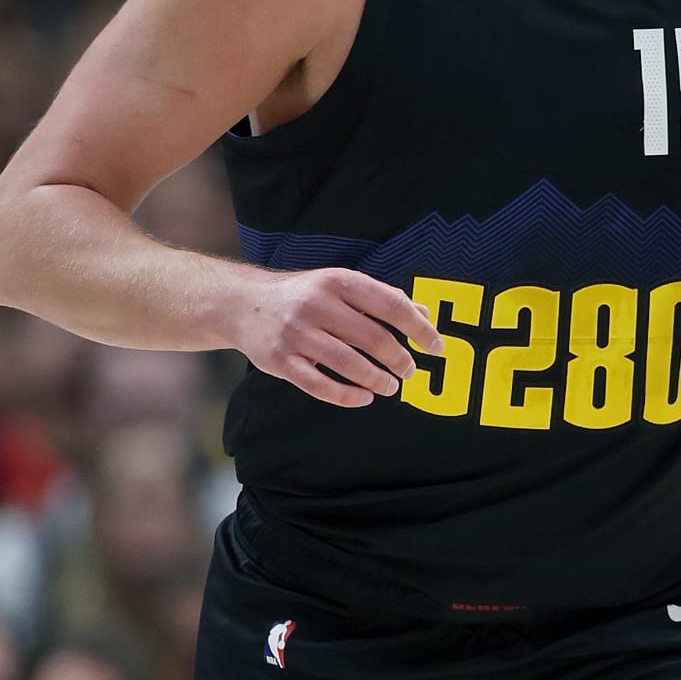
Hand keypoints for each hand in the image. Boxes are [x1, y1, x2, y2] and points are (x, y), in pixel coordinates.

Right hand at [231, 266, 442, 409]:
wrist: (243, 304)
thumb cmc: (304, 296)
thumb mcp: (340, 286)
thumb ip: (381, 299)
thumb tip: (425, 315)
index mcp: (338, 281)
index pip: (389, 304)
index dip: (418, 328)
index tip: (436, 346)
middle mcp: (317, 304)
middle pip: (372, 337)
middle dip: (399, 359)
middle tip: (410, 371)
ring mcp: (297, 334)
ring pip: (348, 364)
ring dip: (376, 380)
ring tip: (390, 387)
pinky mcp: (281, 361)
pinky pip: (319, 386)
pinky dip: (346, 396)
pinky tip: (363, 398)